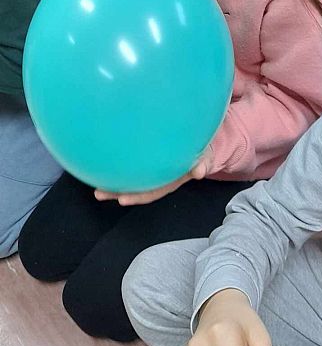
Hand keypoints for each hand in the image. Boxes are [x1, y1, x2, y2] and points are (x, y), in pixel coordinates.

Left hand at [94, 147, 213, 205]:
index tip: (122, 199)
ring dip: (112, 182)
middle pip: (135, 188)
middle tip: (99, 193)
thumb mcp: (204, 158)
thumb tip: (200, 172)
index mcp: (169, 181)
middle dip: (117, 192)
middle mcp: (157, 179)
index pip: (151, 192)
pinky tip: (103, 161)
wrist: (199, 146)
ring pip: (130, 179)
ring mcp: (151, 171)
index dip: (137, 196)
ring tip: (94, 183)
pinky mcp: (147, 160)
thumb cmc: (200, 154)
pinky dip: (118, 165)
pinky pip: (131, 164)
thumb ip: (202, 164)